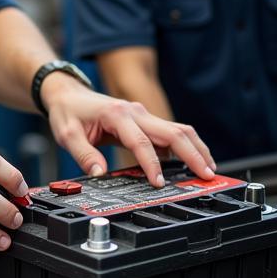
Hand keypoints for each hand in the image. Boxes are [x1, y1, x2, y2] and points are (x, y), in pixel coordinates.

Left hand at [39, 73, 215, 186]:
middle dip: (193, 154)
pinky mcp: (146, 120)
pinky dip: (186, 146)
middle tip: (207, 175)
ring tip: (209, 169)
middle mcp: (136, 112)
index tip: (159, 183)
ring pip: (178, 129)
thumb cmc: (68, 113)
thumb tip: (100, 174)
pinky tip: (194, 161)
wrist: (68, 94)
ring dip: (196, 148)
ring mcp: (144, 115)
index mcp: (117, 115)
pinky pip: (171, 132)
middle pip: (174, 132)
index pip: (141, 142)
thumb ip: (84, 154)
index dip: (152, 164)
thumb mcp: (67, 134)